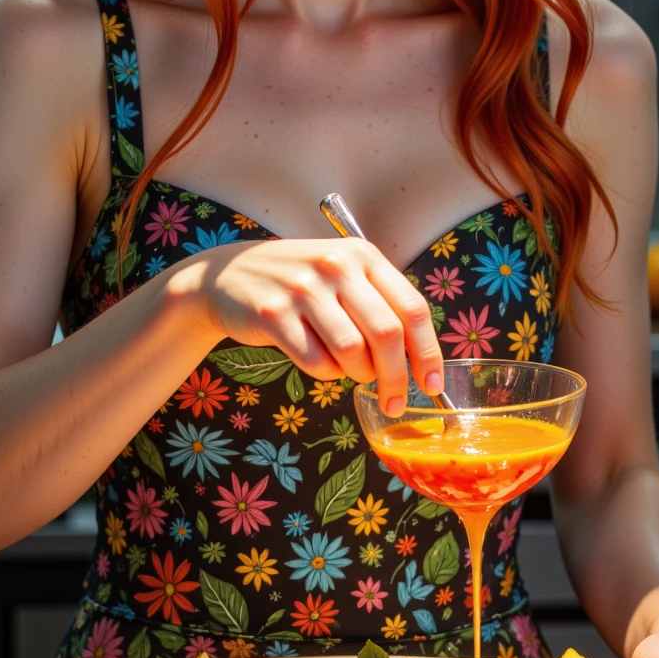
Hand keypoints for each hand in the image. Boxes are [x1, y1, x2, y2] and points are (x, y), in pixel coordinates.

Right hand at [185, 236, 443, 416]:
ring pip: (352, 351)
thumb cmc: (298, 283)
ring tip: (349, 370)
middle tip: (393, 402)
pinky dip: (325, 373)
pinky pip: (316, 361)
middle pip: (386, 334)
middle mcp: (336, 266)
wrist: (226, 275)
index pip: (412, 308)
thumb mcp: (341, 275)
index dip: (427, 352)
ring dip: (357, 374)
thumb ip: (378, 304)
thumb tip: (419, 360)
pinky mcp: (273, 314)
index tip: (431, 384)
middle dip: (396, 378)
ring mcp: (302, 288)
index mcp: (362, 255)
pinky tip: (318, 361)